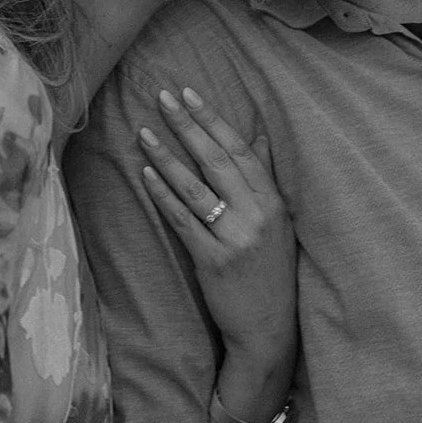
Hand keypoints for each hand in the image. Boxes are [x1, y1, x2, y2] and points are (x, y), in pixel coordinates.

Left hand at [139, 88, 296, 373]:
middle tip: (163, 97)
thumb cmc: (271, 274)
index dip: (213, 119)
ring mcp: (235, 238)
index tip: (189, 93)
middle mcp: (257, 215)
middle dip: (188, 124)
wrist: (269, 328)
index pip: (240, 149)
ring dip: (166, 156)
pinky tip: (146, 174)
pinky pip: (182, 220)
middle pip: (216, 159)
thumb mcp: (277, 224)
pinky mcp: (212, 260)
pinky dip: (163, 195)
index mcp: (274, 202)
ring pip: (195, 187)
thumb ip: (261, 183)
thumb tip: (253, 140)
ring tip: (144, 131)